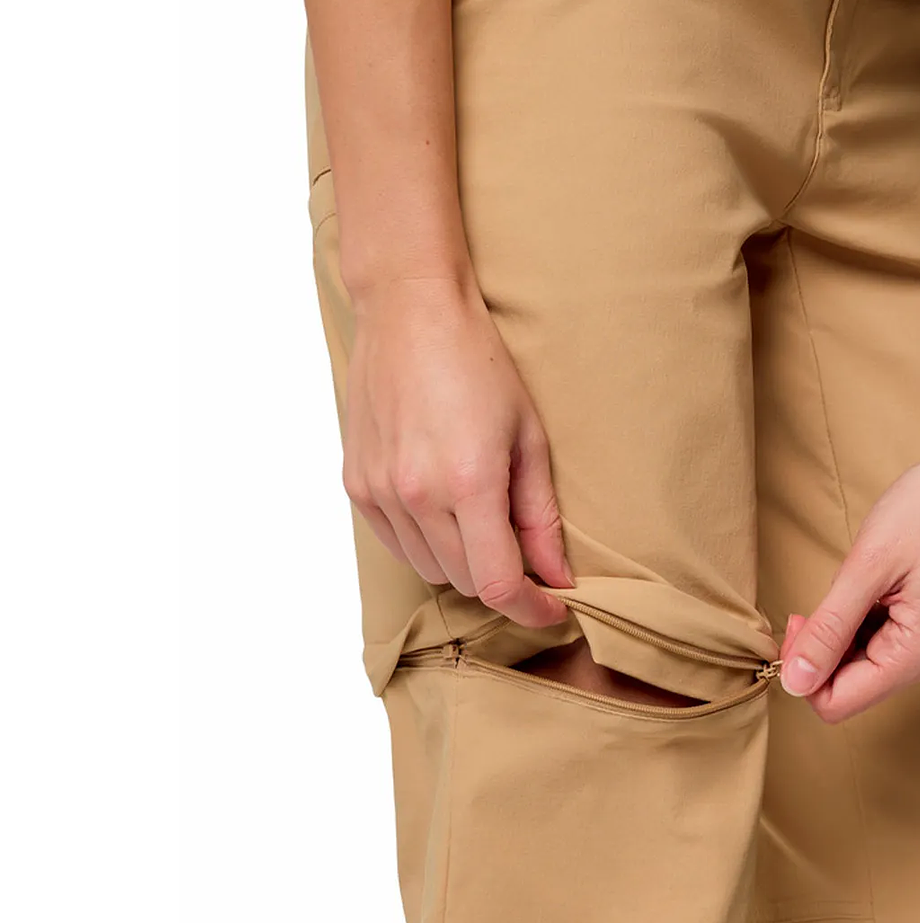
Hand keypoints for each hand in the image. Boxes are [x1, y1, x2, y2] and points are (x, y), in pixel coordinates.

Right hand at [342, 275, 571, 628]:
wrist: (410, 314)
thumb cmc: (478, 364)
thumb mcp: (528, 437)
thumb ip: (541, 514)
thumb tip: (559, 574)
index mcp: (469, 482)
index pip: (499, 584)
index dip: (532, 608)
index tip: (553, 608)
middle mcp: (417, 495)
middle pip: (466, 582)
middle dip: (504, 580)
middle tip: (529, 556)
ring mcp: (380, 492)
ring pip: (429, 569)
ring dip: (464, 563)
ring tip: (485, 523)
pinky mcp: (356, 484)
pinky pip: (397, 544)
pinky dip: (427, 543)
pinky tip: (446, 510)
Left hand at [779, 427, 919, 722]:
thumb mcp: (867, 567)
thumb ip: (829, 629)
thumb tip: (793, 682)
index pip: (839, 702)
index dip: (805, 669)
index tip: (799, 619)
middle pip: (853, 686)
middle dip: (824, 648)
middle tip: (818, 598)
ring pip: (868, 665)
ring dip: (845, 631)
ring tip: (857, 581)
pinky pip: (887, 644)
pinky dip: (866, 620)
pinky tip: (872, 583)